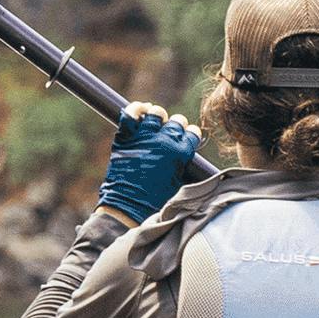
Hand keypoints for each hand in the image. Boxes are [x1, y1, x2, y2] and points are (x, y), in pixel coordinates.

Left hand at [98, 102, 200, 219]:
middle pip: (177, 121)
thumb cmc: (155, 203)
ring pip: (156, 113)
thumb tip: (188, 161)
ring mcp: (145, 137)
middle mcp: (165, 141)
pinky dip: (135, 110)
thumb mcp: (179, 185)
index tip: (184, 139)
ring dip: (157, 116)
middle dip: (175, 127)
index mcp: (181, 153)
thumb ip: (185, 168)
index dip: (189, 135)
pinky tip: (139, 112)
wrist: (128, 207)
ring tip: (154, 123)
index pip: (192, 132)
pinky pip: (130, 113)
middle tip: (168, 136)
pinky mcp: (126, 137)